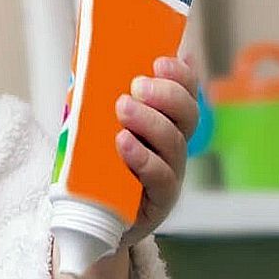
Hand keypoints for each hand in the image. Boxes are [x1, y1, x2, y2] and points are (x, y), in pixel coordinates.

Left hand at [115, 54, 198, 247]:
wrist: (91, 221)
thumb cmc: (96, 165)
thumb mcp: (97, 126)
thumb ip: (100, 97)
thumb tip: (96, 57)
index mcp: (165, 123)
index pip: (185, 94)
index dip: (180, 76)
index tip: (161, 61)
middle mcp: (172, 148)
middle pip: (187, 116)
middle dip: (166, 94)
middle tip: (137, 85)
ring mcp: (168, 176)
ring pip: (174, 144)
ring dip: (150, 122)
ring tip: (123, 108)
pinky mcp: (157, 203)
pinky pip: (160, 179)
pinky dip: (143, 159)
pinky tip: (124, 143)